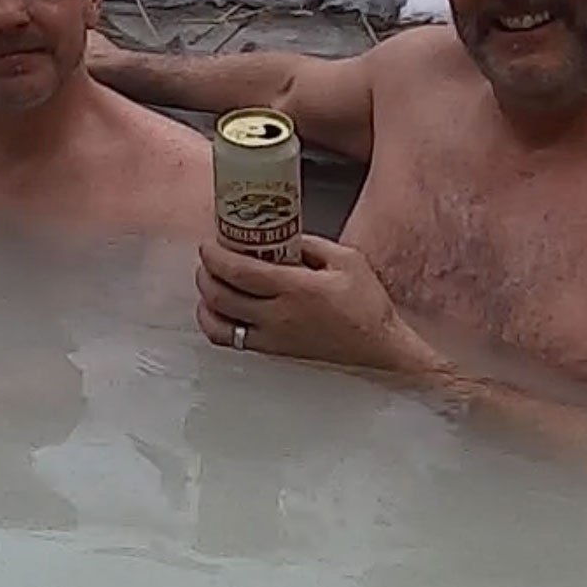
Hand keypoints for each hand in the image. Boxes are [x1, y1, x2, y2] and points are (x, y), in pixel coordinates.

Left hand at [195, 236, 445, 377]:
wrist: (381, 349)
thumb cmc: (367, 304)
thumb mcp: (346, 259)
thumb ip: (309, 244)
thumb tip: (279, 234)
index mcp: (296, 288)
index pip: (239, 270)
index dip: (214, 255)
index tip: (208, 243)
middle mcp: (278, 316)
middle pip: (220, 295)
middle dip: (205, 273)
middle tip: (208, 259)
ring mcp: (273, 338)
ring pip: (218, 324)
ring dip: (205, 300)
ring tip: (211, 283)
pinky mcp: (273, 352)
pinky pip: (231, 342)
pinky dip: (216, 325)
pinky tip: (221, 311)